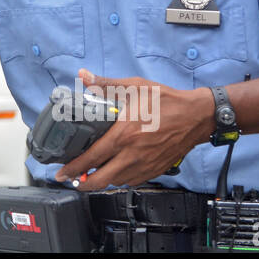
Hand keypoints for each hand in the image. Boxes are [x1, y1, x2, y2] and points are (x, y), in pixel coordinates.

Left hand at [56, 69, 213, 190]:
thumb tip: (84, 76)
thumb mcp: (134, 86)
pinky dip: (119, 180)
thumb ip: (106, 84)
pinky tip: (114, 173)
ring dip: (100, 182)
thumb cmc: (167, 101)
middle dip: (82, 183)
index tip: (61, 172)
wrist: (197, 116)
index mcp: (124, 135)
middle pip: (101, 179)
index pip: (92, 158)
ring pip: (116, 182)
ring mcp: (145, 165)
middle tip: (71, 179)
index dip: (73, 168)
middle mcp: (133, 154)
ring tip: (90, 175)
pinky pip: (132, 182)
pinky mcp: (155, 170)